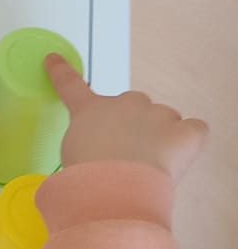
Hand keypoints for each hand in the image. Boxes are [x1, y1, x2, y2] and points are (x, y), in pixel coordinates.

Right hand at [45, 54, 206, 181]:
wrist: (115, 190)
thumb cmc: (86, 177)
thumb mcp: (71, 156)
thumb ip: (83, 144)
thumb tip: (96, 157)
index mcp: (90, 110)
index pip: (71, 85)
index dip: (61, 72)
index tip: (54, 59)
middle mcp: (124, 104)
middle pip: (132, 104)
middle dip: (133, 123)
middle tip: (126, 152)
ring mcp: (157, 115)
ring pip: (164, 118)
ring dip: (160, 135)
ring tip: (150, 164)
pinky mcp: (185, 132)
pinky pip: (195, 129)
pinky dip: (189, 140)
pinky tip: (177, 157)